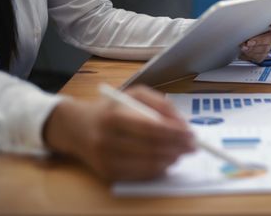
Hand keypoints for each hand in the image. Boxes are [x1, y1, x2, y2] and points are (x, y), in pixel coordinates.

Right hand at [44, 85, 194, 180]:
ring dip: (171, 159)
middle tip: (193, 146)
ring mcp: (106, 160)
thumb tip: (183, 124)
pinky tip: (167, 160)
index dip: (175, 133)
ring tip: (182, 152)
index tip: (191, 134)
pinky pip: (140, 175)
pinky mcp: (108, 174)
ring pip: (148, 165)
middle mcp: (107, 140)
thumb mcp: (135, 95)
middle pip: (151, 148)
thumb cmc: (112, 108)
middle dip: (178, 148)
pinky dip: (159, 168)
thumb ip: (161, 104)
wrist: (77, 127)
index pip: (151, 128)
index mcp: (114, 117)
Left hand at [239, 20, 270, 62]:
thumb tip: (242, 11)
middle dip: (259, 40)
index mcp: (270, 24)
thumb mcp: (247, 19)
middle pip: (270, 38)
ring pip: (264, 49)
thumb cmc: (244, 27)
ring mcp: (266, 46)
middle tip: (249, 42)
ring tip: (244, 47)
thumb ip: (248, 16)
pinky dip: (250, 54)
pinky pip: (258, 56)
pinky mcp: (261, 55)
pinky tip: (244, 51)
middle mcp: (270, 36)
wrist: (238, 39)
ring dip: (252, 48)